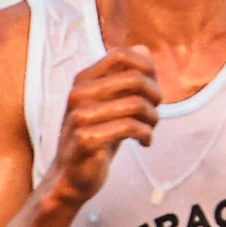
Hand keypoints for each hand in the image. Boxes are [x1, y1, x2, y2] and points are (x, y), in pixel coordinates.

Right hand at [48, 46, 161, 205]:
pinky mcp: (86, 139)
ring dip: (152, 118)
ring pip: (136, 104)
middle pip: (134, 79)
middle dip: (155, 95)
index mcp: (83, 80)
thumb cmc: (95, 137)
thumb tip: (144, 48)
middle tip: (155, 113)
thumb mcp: (111, 104)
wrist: (70, 177)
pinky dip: (146, 134)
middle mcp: (78, 94)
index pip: (121, 55)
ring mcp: (80, 116)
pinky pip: (130, 127)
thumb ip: (125, 78)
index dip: (147, 69)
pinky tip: (145, 142)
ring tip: (150, 129)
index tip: (152, 90)